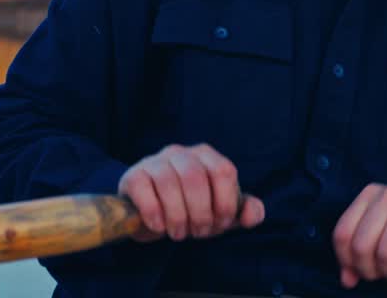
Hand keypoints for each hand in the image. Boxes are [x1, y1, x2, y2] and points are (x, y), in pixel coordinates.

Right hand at [117, 143, 264, 242]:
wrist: (152, 217)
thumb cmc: (191, 210)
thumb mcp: (219, 213)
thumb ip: (242, 211)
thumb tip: (253, 214)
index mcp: (206, 156)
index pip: (223, 171)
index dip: (224, 203)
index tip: (220, 225)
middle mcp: (181, 152)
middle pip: (196, 178)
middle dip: (200, 213)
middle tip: (198, 233)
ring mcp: (154, 161)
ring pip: (169, 183)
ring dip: (177, 216)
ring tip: (178, 233)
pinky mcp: (133, 176)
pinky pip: (144, 189)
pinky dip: (154, 213)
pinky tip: (159, 226)